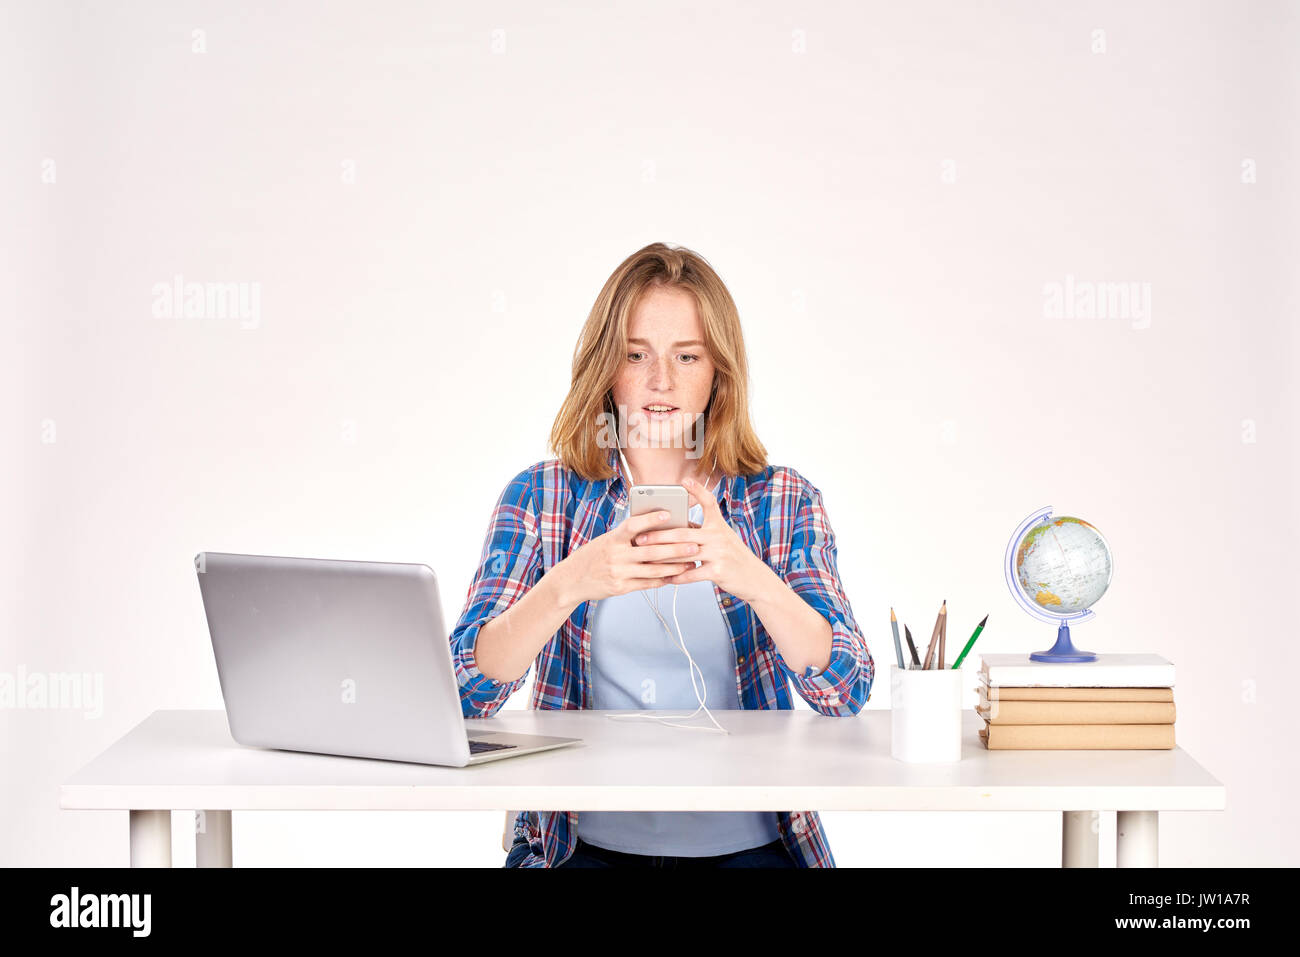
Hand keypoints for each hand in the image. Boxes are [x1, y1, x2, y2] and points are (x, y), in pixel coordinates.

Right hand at [554, 507, 701, 605]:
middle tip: (694, 545)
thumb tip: (653, 527)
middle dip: (675, 549)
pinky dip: (662, 579)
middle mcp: (616, 556)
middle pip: (651, 551)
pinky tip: (674, 576)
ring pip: (653, 570)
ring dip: (674, 567)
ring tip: (690, 563)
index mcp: (612, 539)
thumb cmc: (592, 556)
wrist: (571, 580)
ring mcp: (619, 573)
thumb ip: (626, 537)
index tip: (668, 514)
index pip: (633, 526)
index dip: (650, 519)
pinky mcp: (621, 588)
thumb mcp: (605, 541)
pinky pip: (646, 584)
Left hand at [631, 476, 771, 600]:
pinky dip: (678, 576)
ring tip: (647, 559)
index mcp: (719, 525)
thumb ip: (702, 532)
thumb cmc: (734, 557)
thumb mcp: (723, 538)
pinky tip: (667, 578)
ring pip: (683, 553)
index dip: (698, 490)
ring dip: (663, 557)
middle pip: (683, 533)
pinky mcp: (718, 571)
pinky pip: (692, 574)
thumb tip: (678, 526)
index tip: (684, 481)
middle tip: (641, 538)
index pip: (709, 503)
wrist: (754, 578)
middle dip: (659, 536)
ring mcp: (718, 553)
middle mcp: (719, 536)